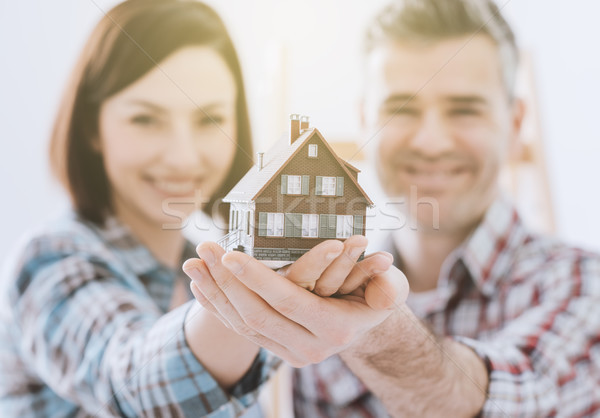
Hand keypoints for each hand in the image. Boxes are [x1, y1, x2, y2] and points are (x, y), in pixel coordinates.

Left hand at [183, 241, 408, 366]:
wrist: (363, 327)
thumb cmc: (376, 298)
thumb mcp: (390, 288)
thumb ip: (389, 282)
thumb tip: (384, 264)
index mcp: (333, 329)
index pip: (286, 300)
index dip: (256, 278)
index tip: (230, 253)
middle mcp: (308, 348)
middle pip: (256, 314)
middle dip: (226, 281)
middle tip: (204, 248)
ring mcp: (288, 352)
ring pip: (242, 324)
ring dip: (214, 292)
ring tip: (192, 263)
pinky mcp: (274, 348)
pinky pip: (238, 329)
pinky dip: (216, 307)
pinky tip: (198, 285)